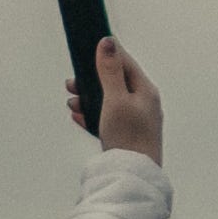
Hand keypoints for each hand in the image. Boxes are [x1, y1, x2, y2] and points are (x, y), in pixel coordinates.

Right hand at [71, 38, 164, 161]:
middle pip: (115, 82)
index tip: (89, 45)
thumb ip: (110, 71)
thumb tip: (108, 42)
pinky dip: (92, 115)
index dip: (107, 53)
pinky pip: (107, 119)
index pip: (126, 62)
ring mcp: (135, 120)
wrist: (133, 176)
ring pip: (108, 101)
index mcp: (146, 91)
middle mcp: (143, 103)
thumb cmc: (128, 137)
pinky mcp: (127, 135)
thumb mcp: (115, 99)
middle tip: (71, 83)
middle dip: (91, 80)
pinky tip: (79, 117)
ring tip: (72, 102)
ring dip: (88, 98)